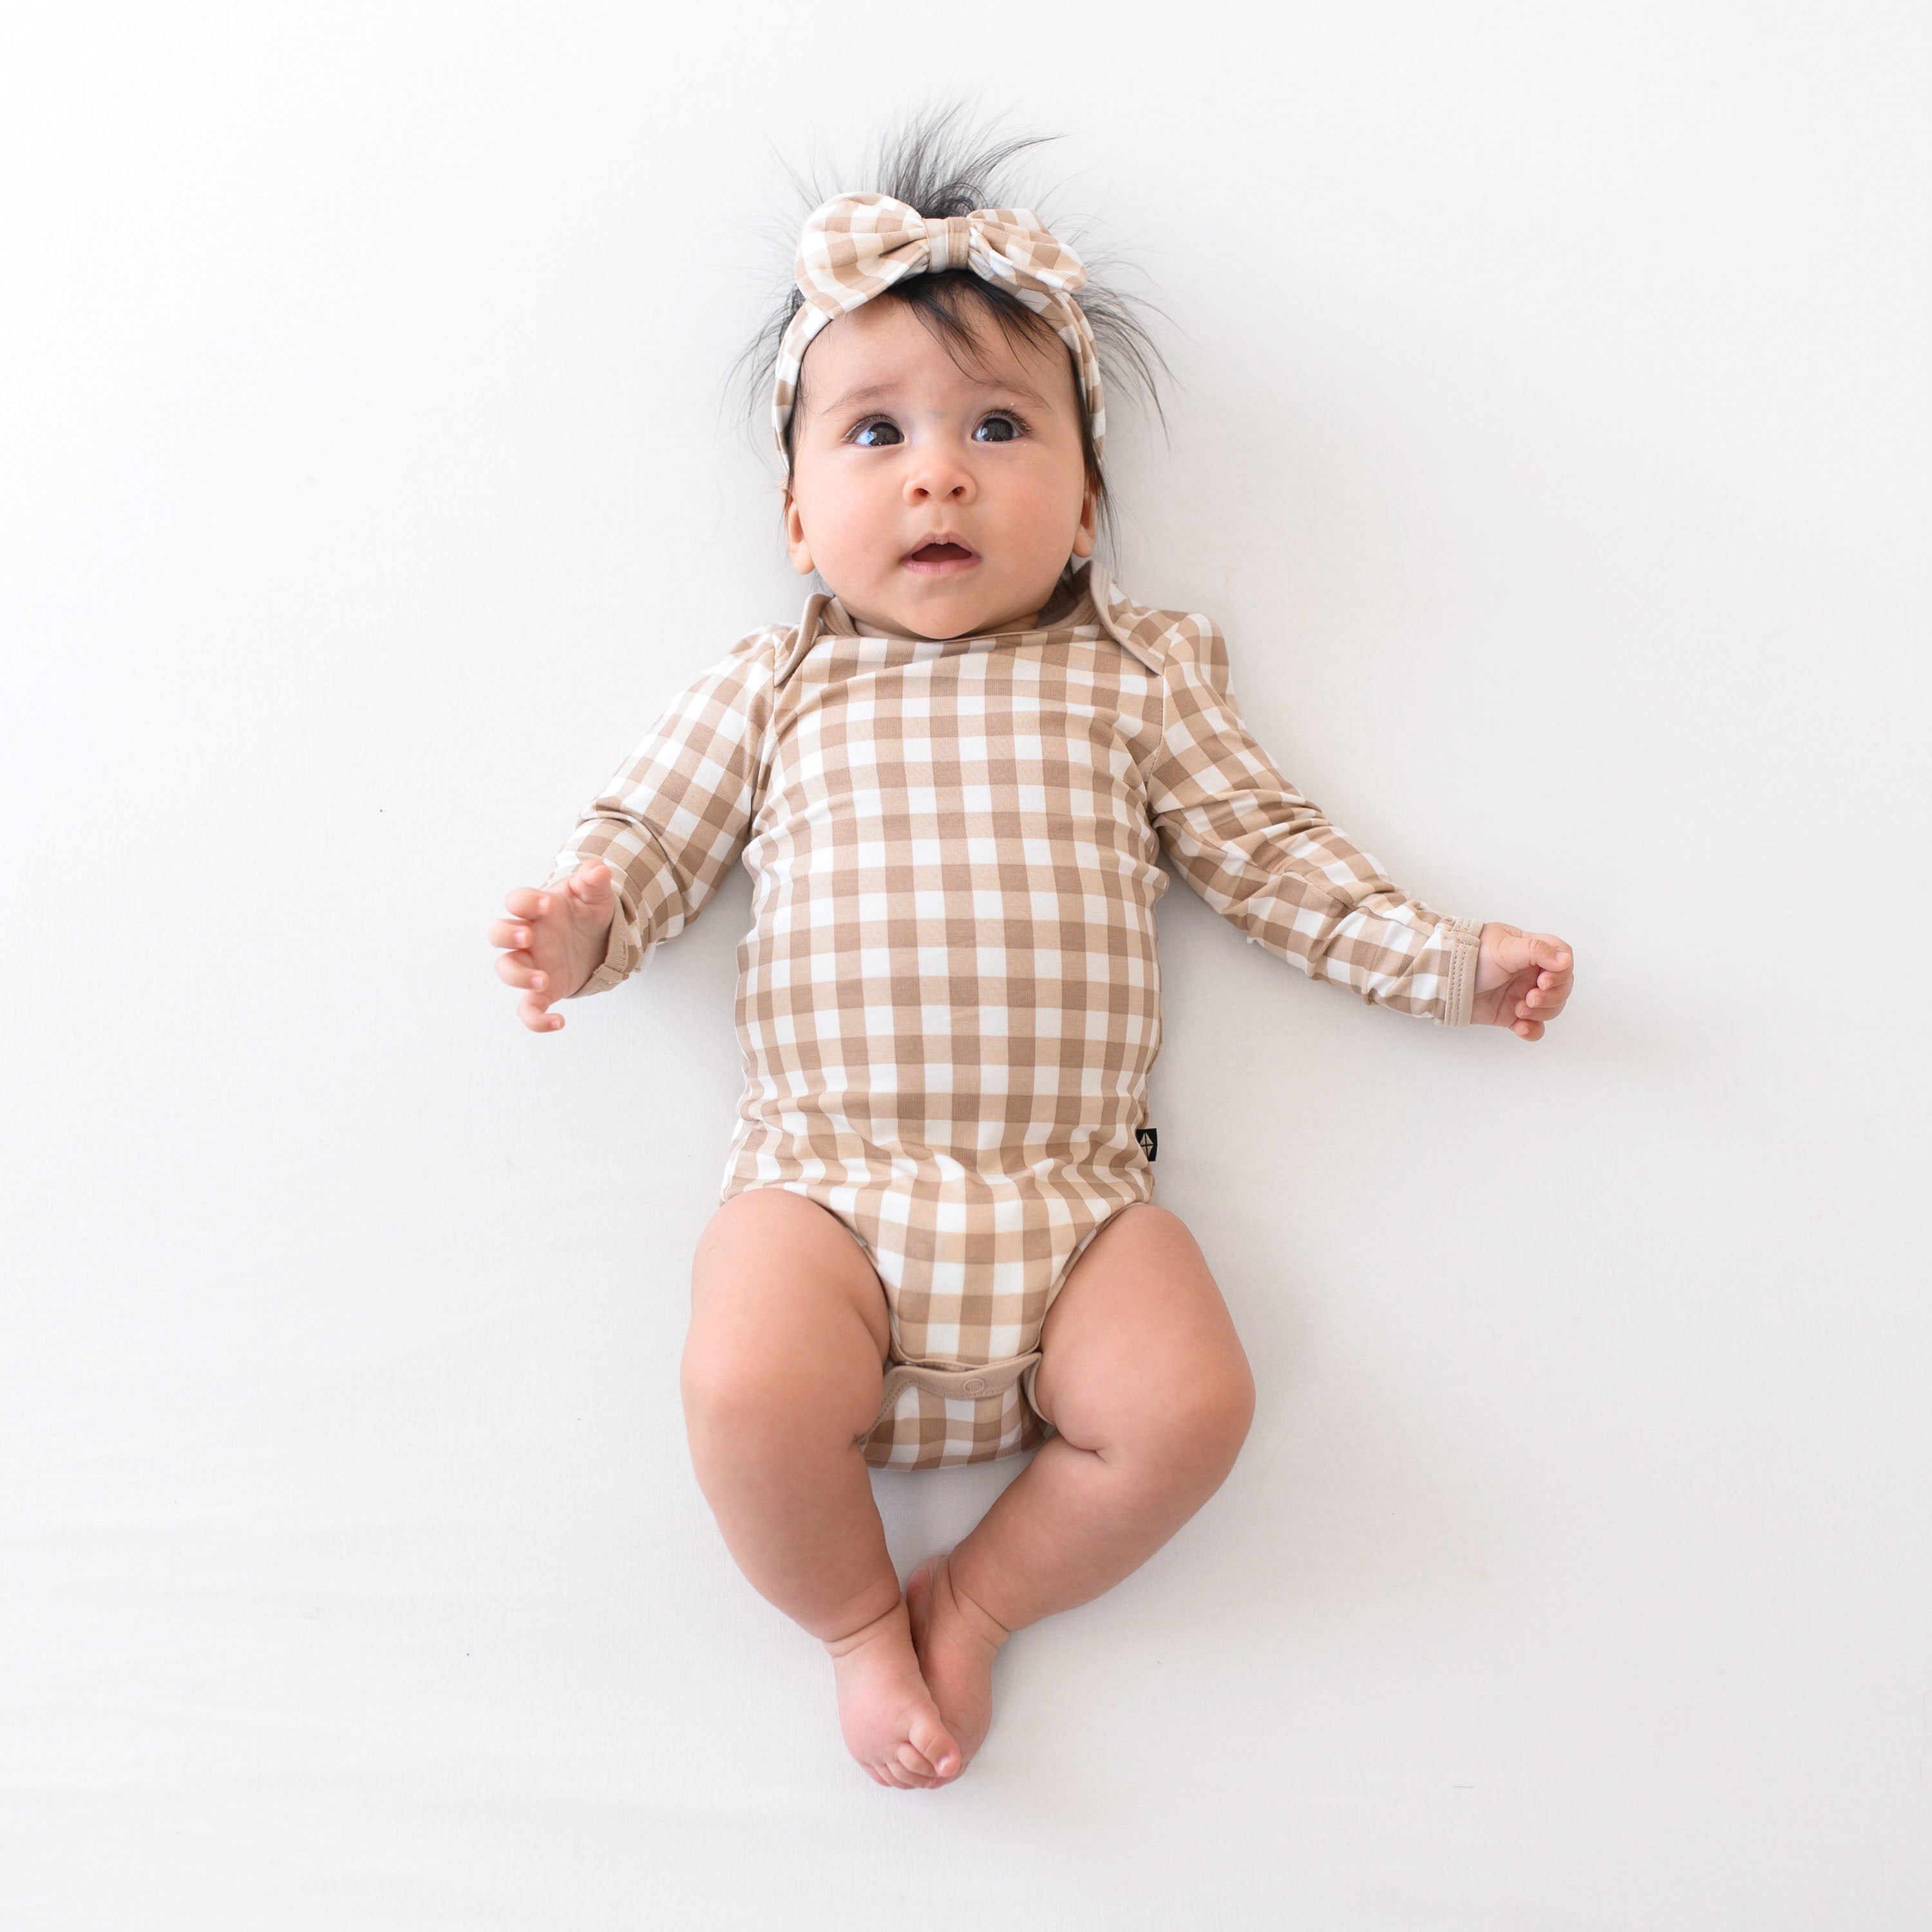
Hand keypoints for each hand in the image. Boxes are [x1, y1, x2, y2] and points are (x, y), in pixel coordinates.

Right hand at [486, 862, 616, 1031]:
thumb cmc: (586, 913)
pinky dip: (536, 1019)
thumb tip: (599, 869)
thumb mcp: (594, 895)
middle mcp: (528, 936)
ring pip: (506, 969)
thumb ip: (593, 881)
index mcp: (537, 910)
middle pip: (498, 934)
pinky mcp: (542, 990)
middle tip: (527, 937)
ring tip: (542, 979)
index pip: (517, 901)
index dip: (526, 901)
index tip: (546, 904)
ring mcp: (531, 963)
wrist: (595, 940)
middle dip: (506, 935)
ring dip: (517, 975)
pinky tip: (558, 1022)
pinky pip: (528, 1008)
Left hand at [1471, 924, 1573, 1041]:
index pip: (1564, 960)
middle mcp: (1531, 973)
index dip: (1561, 973)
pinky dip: (1532, 1030)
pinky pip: (1534, 1027)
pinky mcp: (1512, 1015)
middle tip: (1530, 998)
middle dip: (1552, 996)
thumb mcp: (1505, 947)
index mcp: (1533, 951)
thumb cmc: (1472, 954)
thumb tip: (1565, 960)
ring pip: (1552, 1008)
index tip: (1543, 980)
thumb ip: (1537, 951)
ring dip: (1541, 1012)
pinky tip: (1520, 1028)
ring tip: (1519, 1010)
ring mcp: (1523, 994)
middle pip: (1562, 987)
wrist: (1444, 978)